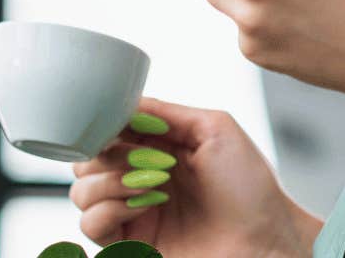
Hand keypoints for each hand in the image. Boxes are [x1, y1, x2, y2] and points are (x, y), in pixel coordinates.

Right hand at [69, 95, 320, 256]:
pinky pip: (90, 224)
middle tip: (140, 156)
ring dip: (109, 180)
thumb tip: (124, 101)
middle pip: (86, 159)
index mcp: (159, 148)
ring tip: (151, 182)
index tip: (113, 123)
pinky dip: (109, 209)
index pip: (110, 130)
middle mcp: (140, 177)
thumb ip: (167, 112)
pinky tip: (143, 204)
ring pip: (81, 191)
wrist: (263, 241)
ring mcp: (133, 212)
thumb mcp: (215, 128)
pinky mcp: (130, 244)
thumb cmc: (250, 187)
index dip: (105, 123)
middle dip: (104, 152)